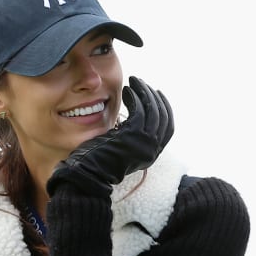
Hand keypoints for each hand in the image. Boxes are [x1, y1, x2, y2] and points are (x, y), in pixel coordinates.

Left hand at [46, 76, 173, 196]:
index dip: (165, 108)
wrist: (87, 174)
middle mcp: (152, 150)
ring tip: (134, 82)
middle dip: (155, 97)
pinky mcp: (133, 136)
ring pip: (153, 111)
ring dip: (145, 93)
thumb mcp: (122, 148)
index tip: (156, 94)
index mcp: (151, 154)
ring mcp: (145, 144)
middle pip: (164, 117)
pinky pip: (140, 110)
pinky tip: (126, 90)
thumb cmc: (97, 160)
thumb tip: (136, 114)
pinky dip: (135, 98)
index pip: (168, 127)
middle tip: (143, 84)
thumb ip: (132, 135)